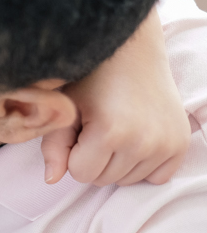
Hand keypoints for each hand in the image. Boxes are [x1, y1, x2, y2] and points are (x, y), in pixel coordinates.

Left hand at [41, 9, 189, 185]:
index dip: (74, 153)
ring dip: (116, 163)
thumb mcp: (65, 108)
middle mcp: (144, 142)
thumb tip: (50, 180)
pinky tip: (136, 137)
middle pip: (104, 180)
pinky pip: (155, 177)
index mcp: (110, 132)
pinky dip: (142, 165)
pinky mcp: (181, 144)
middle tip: (97, 125)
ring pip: (128, 180)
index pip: (80, 174)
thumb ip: (53, 146)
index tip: (79, 128)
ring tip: (117, 127)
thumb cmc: (91, 77)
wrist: (132, 52)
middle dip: (93, 159)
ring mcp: (166, 145)